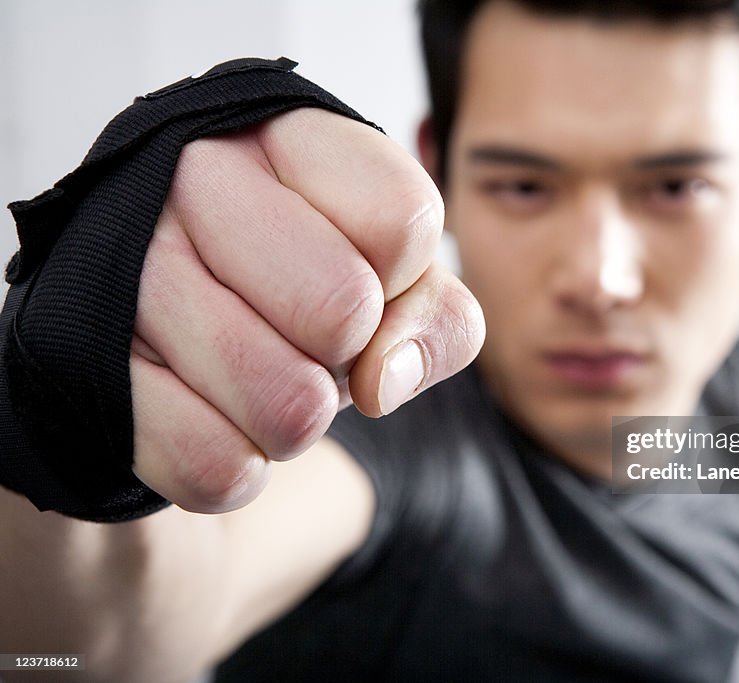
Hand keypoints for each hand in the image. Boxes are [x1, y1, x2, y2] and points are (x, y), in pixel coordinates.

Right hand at [129, 108, 484, 512]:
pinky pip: (218, 468)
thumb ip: (437, 321)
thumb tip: (384, 379)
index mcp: (290, 137)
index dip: (403, 283)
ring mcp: (129, 264)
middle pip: (342, 310)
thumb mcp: (396, 286)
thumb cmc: (301, 291)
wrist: (165, 333)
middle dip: (346, 358)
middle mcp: (199, 175)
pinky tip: (212, 414)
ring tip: (263, 380)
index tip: (368, 280)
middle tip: (310, 343)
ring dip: (297, 424)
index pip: (404, 221)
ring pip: (287, 407)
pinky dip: (238, 465)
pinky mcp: (87, 358)